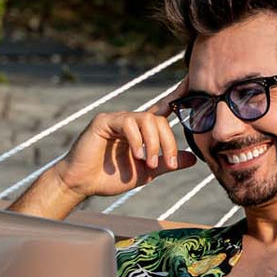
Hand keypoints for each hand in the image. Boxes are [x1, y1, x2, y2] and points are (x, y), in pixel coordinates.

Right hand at [56, 92, 196, 199]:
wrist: (83, 184)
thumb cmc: (110, 177)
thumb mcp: (147, 171)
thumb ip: (167, 162)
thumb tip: (193, 158)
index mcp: (141, 131)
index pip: (161, 113)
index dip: (176, 101)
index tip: (191, 91)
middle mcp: (130, 121)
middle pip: (159, 119)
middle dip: (167, 142)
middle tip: (166, 163)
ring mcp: (117, 119)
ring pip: (147, 119)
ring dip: (153, 143)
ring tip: (149, 163)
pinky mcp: (104, 121)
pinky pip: (128, 122)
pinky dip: (137, 140)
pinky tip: (136, 155)